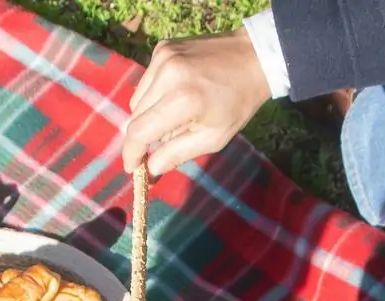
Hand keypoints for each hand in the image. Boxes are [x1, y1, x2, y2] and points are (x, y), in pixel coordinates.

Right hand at [123, 33, 271, 175]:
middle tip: (157, 147)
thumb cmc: (237, 103)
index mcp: (183, 100)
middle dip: (143, 135)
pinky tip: (177, 94)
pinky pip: (147, 81)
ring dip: (148, 114)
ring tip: (175, 117)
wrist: (253, 57)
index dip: (132, 153)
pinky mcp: (163, 48)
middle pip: (135, 116)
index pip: (140, 131)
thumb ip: (178, 154)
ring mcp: (163, 57)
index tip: (132, 167)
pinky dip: (155, 94)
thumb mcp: (213, 138)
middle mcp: (168, 74)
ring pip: (137, 99)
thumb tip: (150, 169)